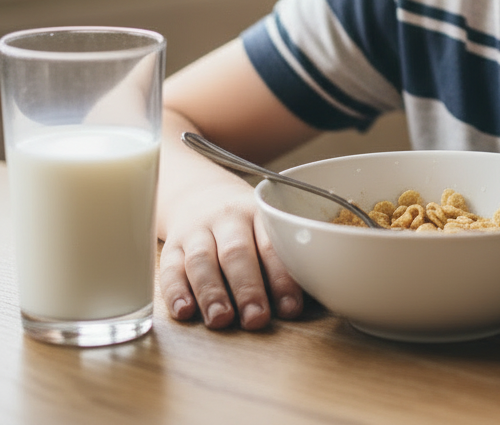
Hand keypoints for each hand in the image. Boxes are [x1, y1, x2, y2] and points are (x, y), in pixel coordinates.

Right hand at [158, 178, 303, 329]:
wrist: (201, 194)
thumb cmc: (246, 222)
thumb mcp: (268, 224)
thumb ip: (284, 254)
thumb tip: (316, 291)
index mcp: (259, 213)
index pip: (272, 245)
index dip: (282, 278)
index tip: (290, 308)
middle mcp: (227, 219)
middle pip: (237, 252)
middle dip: (247, 288)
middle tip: (256, 318)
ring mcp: (196, 231)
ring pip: (202, 260)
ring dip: (212, 292)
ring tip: (221, 319)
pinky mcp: (171, 247)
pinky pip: (170, 268)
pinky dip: (175, 291)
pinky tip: (184, 311)